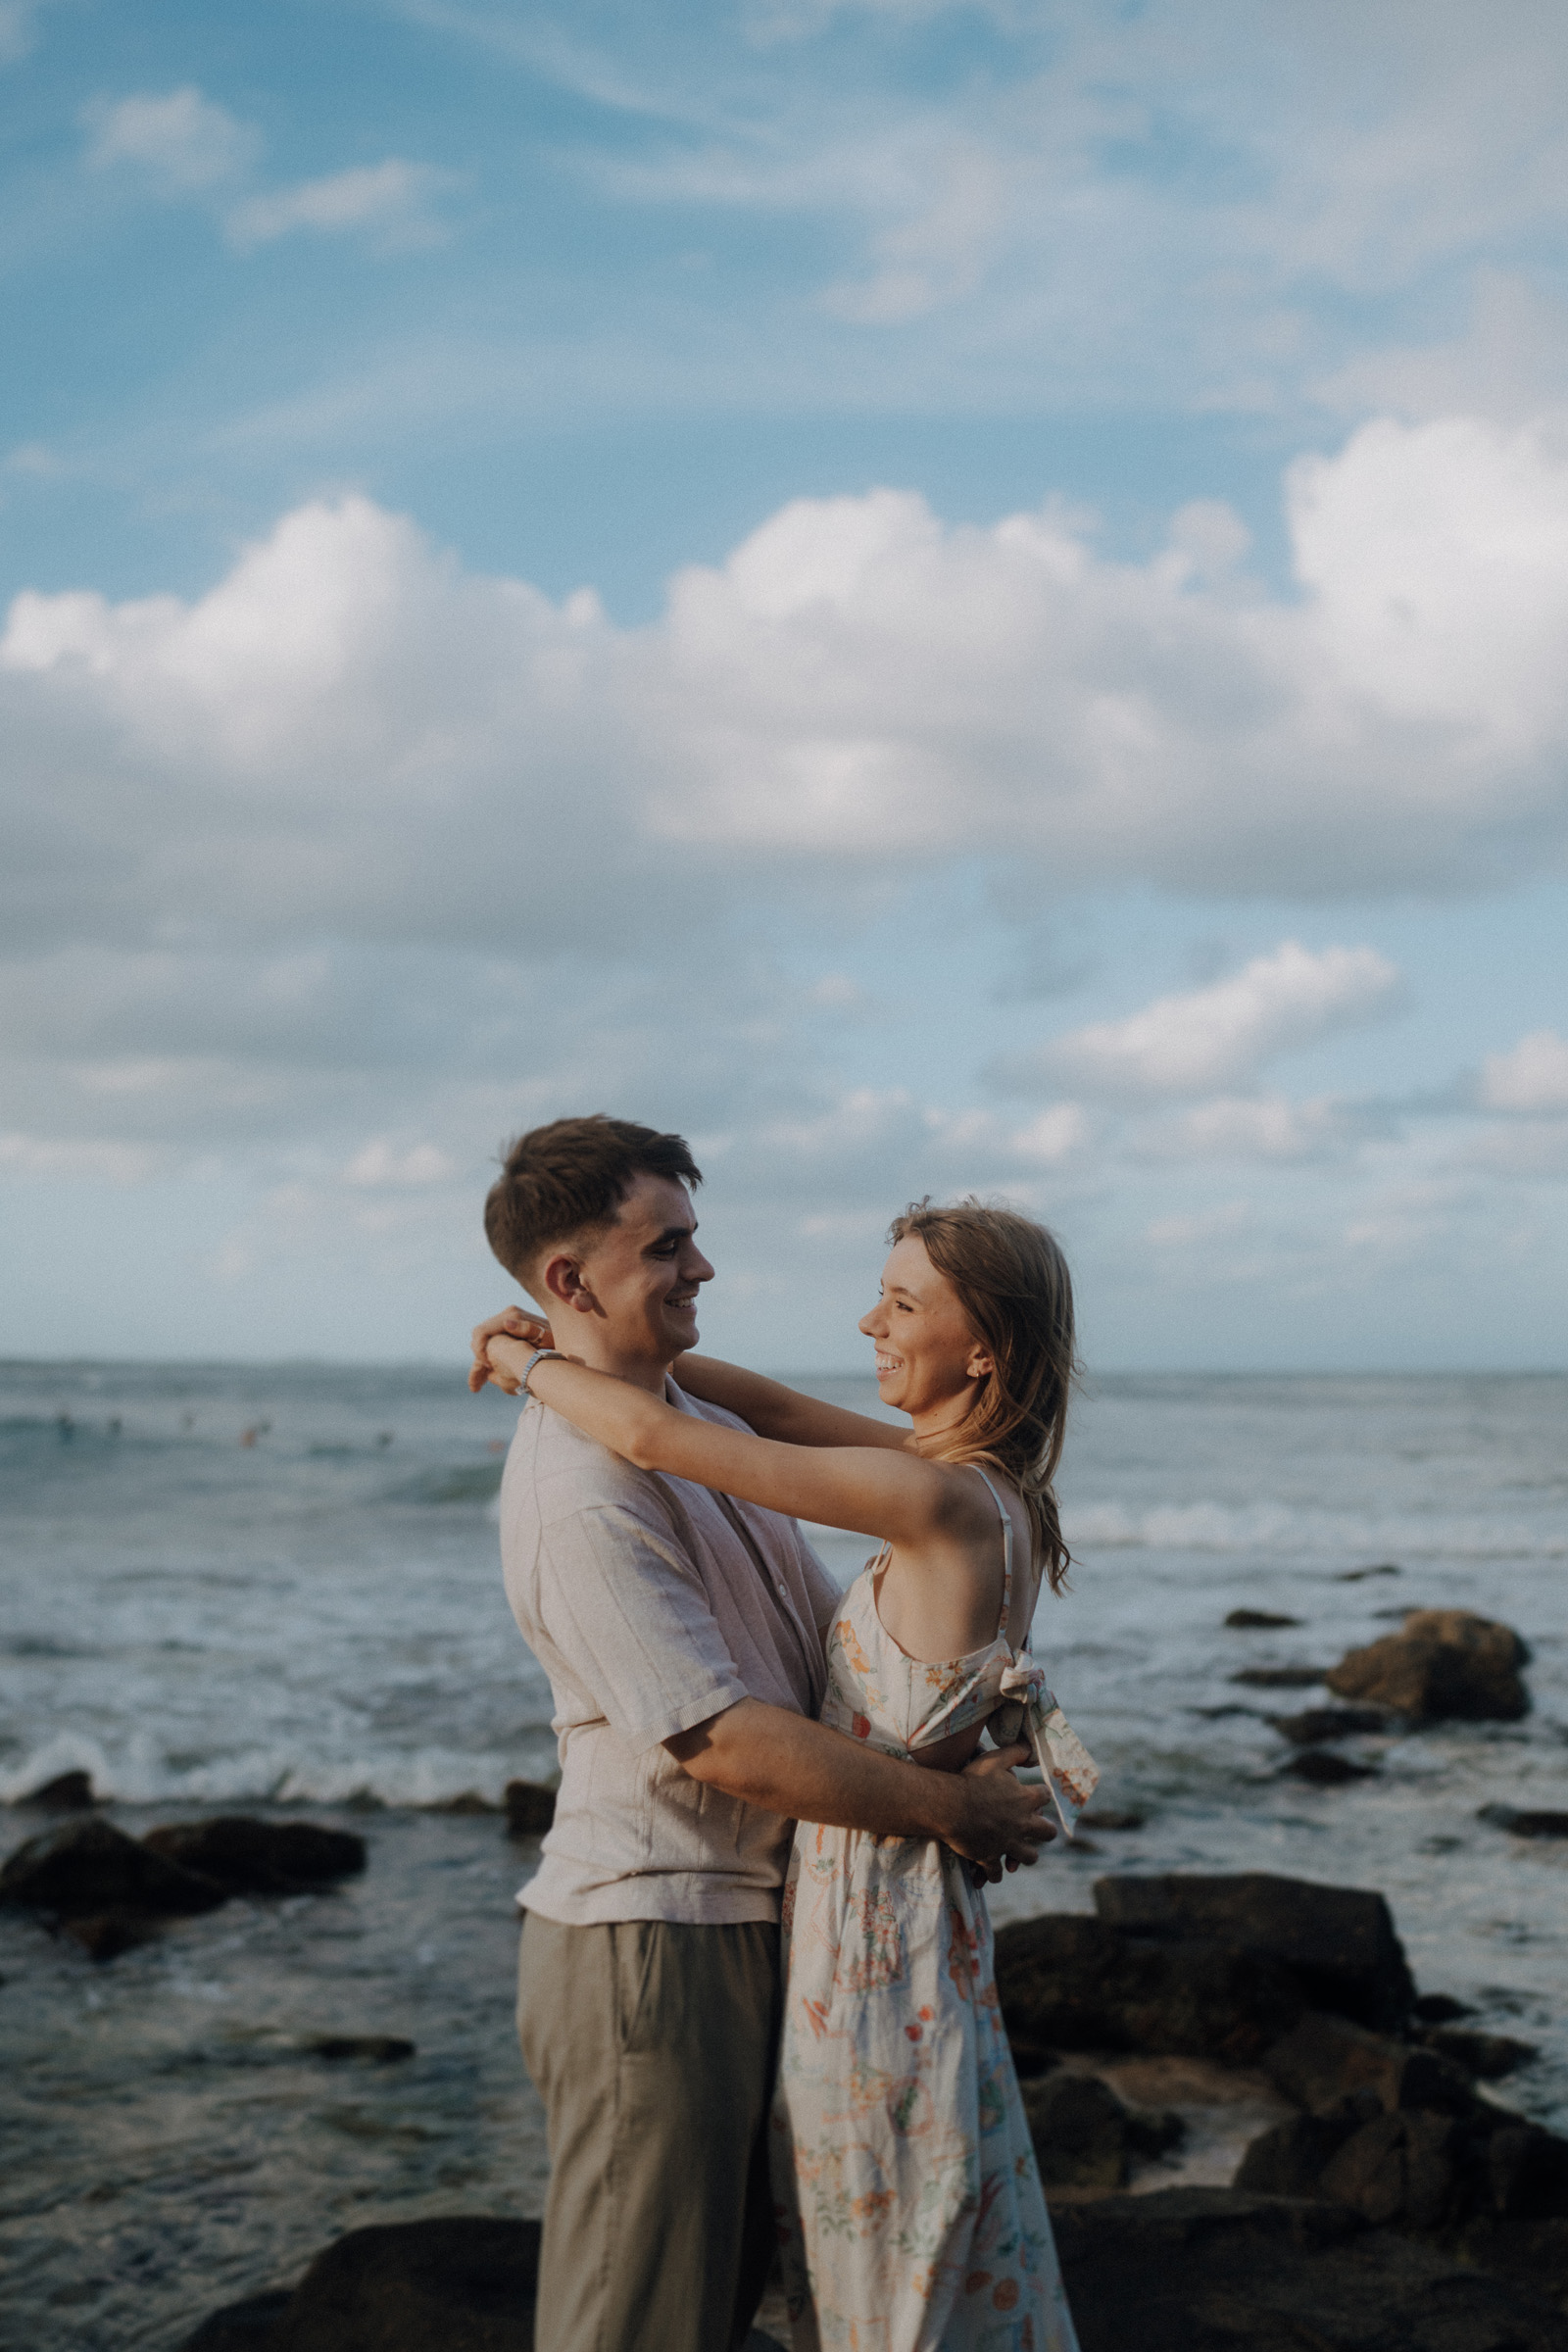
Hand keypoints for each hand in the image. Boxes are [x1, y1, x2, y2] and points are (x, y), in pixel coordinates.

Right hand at [468, 1305, 552, 1394]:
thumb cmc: (558, 1341)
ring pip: (484, 1345)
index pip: (481, 1332)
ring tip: (476, 1387)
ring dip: (480, 1365)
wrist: (569, 1340)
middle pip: (479, 1339)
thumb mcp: (546, 1337)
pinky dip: (487, 1363)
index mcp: (510, 1315)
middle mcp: (506, 1316)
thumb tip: (506, 1322)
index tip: (488, 1367)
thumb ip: (526, 1329)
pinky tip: (484, 1382)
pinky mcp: (509, 1333)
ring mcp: (506, 1323)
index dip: (480, 1350)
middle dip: (477, 1361)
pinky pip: (493, 1347)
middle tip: (476, 1385)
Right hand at [952, 1743, 1054, 1872]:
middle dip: (1045, 1831)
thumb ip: (1015, 1752)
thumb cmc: (971, 1780)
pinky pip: (997, 1872)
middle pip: (1047, 1832)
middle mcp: (1022, 1823)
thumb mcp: (994, 1760)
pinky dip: (995, 1873)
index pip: (1045, 1796)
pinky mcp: (989, 1857)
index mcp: (1025, 1799)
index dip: (1042, 1795)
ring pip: (1029, 1857)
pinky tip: (993, 1872)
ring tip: (1020, 1854)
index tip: (1038, 1795)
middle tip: (1039, 1830)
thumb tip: (1031, 1748)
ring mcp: (1007, 1843)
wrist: (949, 1805)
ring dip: (1025, 1855)